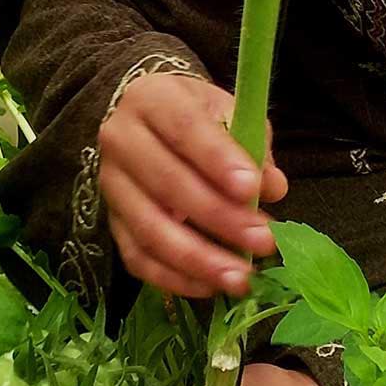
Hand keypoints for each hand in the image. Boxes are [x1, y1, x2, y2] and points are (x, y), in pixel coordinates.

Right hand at [98, 73, 288, 297]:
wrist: (152, 125)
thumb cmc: (197, 117)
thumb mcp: (228, 113)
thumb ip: (253, 146)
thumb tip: (273, 187)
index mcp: (151, 99)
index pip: (184, 128)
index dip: (218, 160)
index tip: (253, 189)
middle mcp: (121, 140)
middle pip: (167, 183)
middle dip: (219, 217)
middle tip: (263, 241)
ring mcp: (112, 185)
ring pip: (150, 228)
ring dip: (198, 259)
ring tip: (240, 277)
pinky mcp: (112, 222)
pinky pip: (137, 258)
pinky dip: (173, 278)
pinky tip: (209, 286)